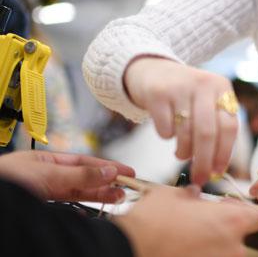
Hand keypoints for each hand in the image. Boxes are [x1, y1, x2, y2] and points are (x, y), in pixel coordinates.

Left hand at [0, 150, 134, 201]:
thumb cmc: (4, 182)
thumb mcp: (47, 174)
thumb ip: (79, 175)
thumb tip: (108, 172)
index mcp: (42, 161)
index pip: (81, 162)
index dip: (105, 166)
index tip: (126, 172)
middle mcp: (43, 177)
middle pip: (81, 179)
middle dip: (105, 183)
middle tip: (126, 188)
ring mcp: (40, 195)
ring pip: (75, 195)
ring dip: (97, 196)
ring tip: (116, 198)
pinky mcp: (38, 211)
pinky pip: (64, 210)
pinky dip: (78, 212)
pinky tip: (87, 214)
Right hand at [115, 185, 257, 256]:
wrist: (130, 246)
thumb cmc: (152, 222)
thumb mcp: (175, 194)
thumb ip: (193, 195)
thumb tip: (194, 195)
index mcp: (231, 221)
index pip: (255, 217)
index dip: (242, 211)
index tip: (228, 209)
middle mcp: (231, 247)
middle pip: (238, 237)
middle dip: (222, 230)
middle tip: (200, 224)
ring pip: (221, 252)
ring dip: (209, 245)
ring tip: (186, 239)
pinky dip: (199, 255)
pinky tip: (180, 249)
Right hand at [124, 57, 239, 184]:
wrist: (153, 70)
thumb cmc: (186, 96)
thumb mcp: (208, 102)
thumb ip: (217, 128)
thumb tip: (218, 168)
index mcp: (222, 88)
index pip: (229, 126)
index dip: (224, 153)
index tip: (218, 172)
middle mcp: (204, 84)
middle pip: (207, 133)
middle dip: (204, 161)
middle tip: (199, 178)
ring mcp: (180, 87)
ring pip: (185, 133)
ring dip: (184, 152)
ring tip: (181, 154)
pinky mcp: (157, 93)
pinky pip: (165, 128)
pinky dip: (166, 137)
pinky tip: (168, 132)